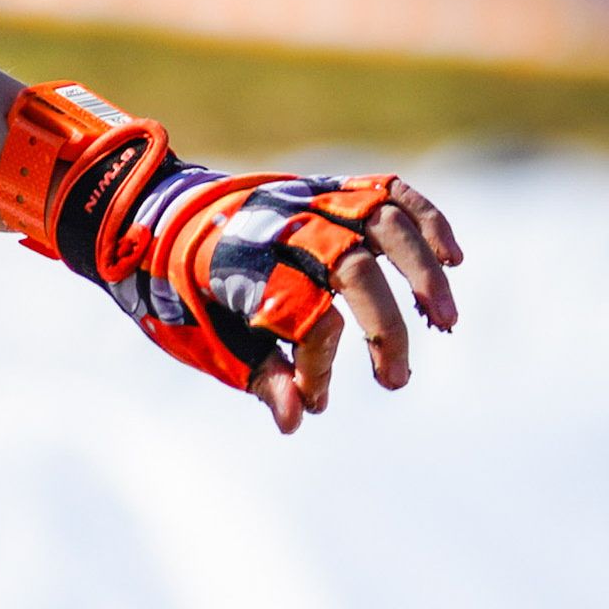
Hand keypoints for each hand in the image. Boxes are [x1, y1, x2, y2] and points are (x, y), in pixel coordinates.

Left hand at [0, 83, 463, 432]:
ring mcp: (310, 200)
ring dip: (424, 273)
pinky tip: (454, 258)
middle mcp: (283, 227)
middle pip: (354, 269)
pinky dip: (428, 220)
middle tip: (395, 381)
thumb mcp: (203, 339)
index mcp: (243, 267)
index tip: (314, 400)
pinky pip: (390, 191)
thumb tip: (296, 420)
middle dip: (385, 330)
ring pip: (385, 222)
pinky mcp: (329, 188)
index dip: (317, 366)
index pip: (305, 317)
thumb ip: (257, 375)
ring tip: (445, 322)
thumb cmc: (182, 291)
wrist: (155, 219)